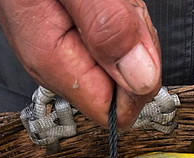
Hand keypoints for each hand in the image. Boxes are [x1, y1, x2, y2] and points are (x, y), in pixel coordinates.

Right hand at [0, 0, 161, 128]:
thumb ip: (108, 28)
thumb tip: (141, 80)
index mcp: (52, 60)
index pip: (110, 109)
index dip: (137, 78)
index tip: (132, 33)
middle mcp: (54, 61)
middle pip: (120, 83)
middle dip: (134, 42)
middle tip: (116, 0)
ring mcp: (60, 45)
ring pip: (119, 57)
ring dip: (127, 21)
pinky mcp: (67, 30)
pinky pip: (110, 34)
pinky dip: (118, 10)